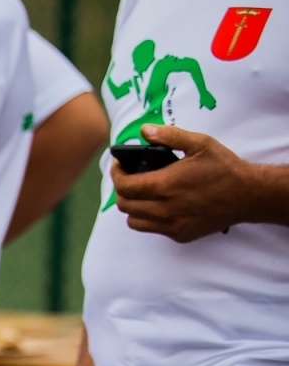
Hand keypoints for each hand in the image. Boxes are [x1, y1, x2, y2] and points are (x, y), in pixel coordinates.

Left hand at [112, 125, 257, 242]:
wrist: (249, 195)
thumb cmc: (224, 168)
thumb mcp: (200, 144)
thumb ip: (169, 136)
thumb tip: (144, 131)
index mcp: (165, 185)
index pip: (123, 187)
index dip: (116, 174)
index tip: (119, 166)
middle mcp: (164, 209)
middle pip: (124, 205)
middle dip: (122, 189)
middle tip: (130, 177)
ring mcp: (171, 225)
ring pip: (133, 221)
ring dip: (133, 206)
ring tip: (143, 192)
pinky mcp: (179, 235)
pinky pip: (152, 229)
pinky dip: (149, 218)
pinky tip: (160, 204)